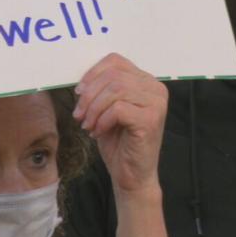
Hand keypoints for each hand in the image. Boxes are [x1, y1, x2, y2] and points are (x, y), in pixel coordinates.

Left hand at [73, 53, 167, 194]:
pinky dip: (102, 120)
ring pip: (115, 90)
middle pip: (113, 75)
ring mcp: (156, 103)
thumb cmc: (119, 142)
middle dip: (89, 95)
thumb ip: (101, 89)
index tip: (79, 93)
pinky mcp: (151, 119)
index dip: (92, 74)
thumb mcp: (106, 109)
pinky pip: (118, 109)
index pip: (115, 61)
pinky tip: (98, 132)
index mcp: (146, 81)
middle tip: (79, 115)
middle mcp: (155, 88)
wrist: (132, 175)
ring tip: (87, 124)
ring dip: (94, 109)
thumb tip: (81, 80)